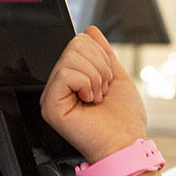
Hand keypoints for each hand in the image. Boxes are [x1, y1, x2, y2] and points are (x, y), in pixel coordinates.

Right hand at [40, 26, 149, 163]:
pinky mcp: (50, 106)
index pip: (79, 41)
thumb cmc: (124, 121)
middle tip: (102, 91)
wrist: (125, 145)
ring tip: (97, 97)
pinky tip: (89, 101)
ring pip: (70, 57)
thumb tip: (91, 30)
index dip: (100, 56)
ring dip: (95, 77)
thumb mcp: (117, 76)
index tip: (106, 82)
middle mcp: (60, 85)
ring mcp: (53, 95)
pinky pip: (65, 74)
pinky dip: (85, 84)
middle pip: (74, 45)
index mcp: (73, 78)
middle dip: (99, 66)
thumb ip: (104, 53)